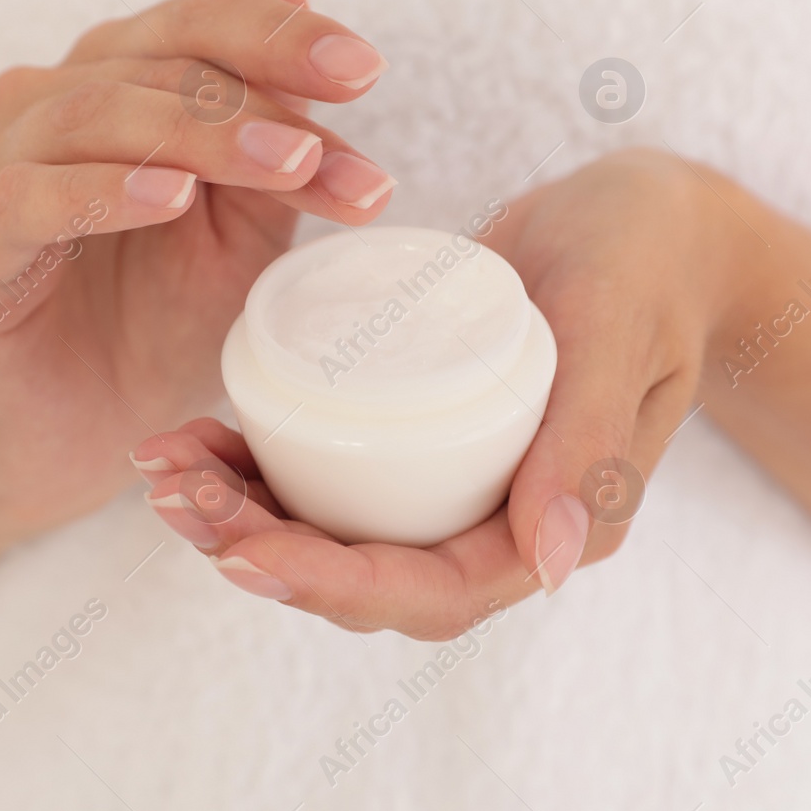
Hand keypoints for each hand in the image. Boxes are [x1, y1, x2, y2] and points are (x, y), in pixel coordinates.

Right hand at [0, 0, 397, 541]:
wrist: (89, 432)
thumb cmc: (166, 317)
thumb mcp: (247, 225)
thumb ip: (273, 134)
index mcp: (120, 79)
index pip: (200, 21)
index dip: (281, 36)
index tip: (365, 71)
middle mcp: (48, 103)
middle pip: (158, 64)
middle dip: (261, 107)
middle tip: (330, 153)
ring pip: (94, 114)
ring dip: (199, 136)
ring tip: (284, 168)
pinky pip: (27, 198)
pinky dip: (102, 190)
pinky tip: (172, 198)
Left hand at [136, 149, 745, 638]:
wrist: (645, 219)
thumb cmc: (645, 262)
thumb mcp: (619, 329)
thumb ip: (590, 440)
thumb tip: (551, 565)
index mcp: (562, 525)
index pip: (435, 591)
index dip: (332, 583)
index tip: (242, 549)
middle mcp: (507, 523)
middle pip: (369, 578)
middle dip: (263, 552)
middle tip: (175, 498)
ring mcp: (465, 487)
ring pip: (341, 536)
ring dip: (245, 517)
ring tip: (164, 471)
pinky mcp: (428, 445)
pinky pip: (339, 479)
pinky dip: (264, 465)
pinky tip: (204, 433)